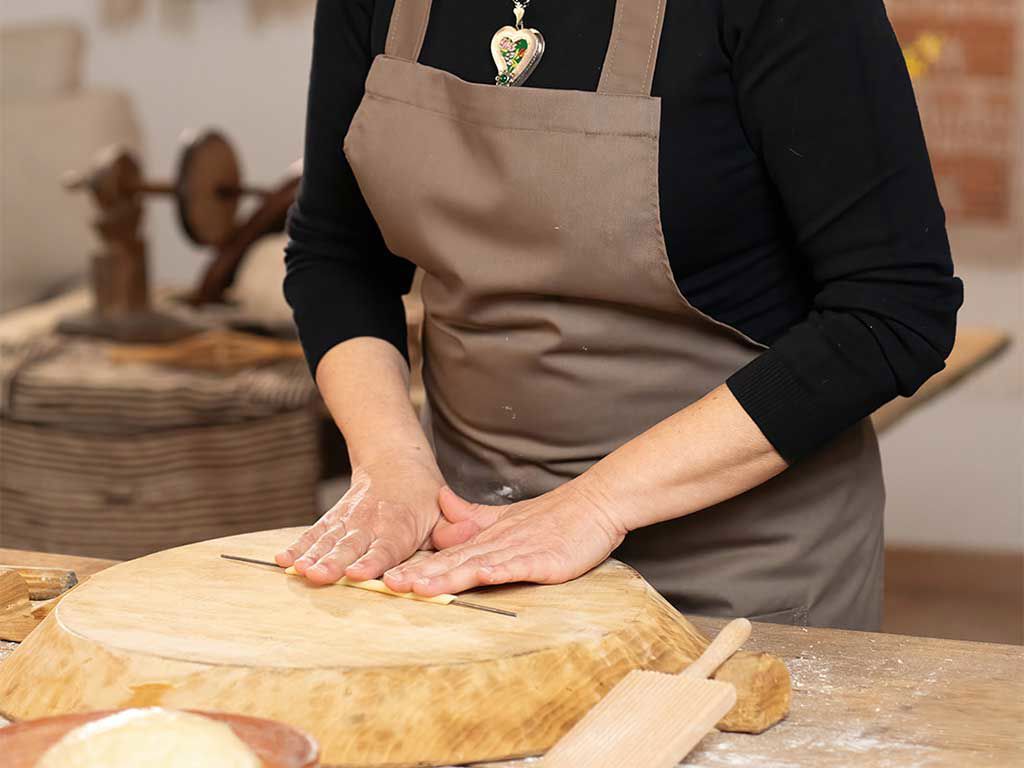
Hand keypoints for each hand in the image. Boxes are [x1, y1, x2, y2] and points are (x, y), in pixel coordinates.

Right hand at [275, 453, 442, 584]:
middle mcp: (371, 522)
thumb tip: (468, 534)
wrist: (394, 461)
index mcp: (400, 524)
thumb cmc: (424, 498)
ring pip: (328, 540)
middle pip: (350, 545)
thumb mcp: (444, 508)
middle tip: (319, 576)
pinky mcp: (334, 519)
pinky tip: (283, 559)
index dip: (372, 561)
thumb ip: (453, 527)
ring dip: (312, 555)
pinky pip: (314, 533)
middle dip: (334, 562)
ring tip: (298, 570)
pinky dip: (299, 546)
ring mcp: (349, 520)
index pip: (386, 547)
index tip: (358, 574)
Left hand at [381, 478, 626, 596]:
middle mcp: (498, 543)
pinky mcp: (544, 559)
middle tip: (389, 585)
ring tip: (419, 587)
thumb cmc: (554, 516)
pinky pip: (517, 566)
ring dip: (447, 576)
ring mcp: (520, 550)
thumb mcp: (506, 516)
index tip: (387, 577)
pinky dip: (497, 571)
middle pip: (454, 561)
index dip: (418, 566)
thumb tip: (440, 501)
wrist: (595, 504)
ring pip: (477, 565)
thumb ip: (472, 515)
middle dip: (421, 574)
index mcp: (488, 537)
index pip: (447, 554)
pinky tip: (480, 578)